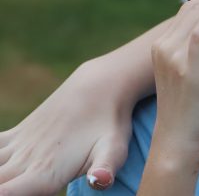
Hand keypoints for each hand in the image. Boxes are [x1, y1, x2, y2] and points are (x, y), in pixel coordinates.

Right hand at [0, 61, 132, 194]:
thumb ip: (105, 169)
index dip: (4, 195)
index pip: (6, 193)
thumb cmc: (109, 123)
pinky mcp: (16, 136)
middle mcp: (25, 162)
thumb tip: (100, 181)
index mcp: (45, 173)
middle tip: (5, 195)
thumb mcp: (115, 149)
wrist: (98, 87)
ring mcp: (18, 147)